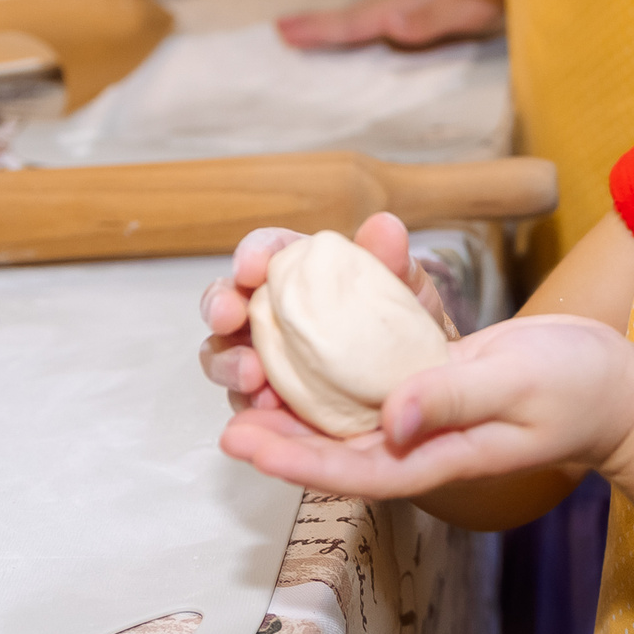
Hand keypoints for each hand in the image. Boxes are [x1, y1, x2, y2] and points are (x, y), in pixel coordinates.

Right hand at [197, 211, 458, 415]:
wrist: (414, 389)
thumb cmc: (403, 331)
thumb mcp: (407, 296)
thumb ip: (392, 262)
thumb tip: (385, 226)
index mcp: (300, 272)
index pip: (267, 251)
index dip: (254, 253)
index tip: (251, 266)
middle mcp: (270, 310)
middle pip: (225, 299)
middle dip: (218, 304)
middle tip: (228, 315)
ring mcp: (262, 356)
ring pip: (220, 354)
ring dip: (226, 361)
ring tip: (251, 376)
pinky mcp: (263, 399)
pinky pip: (241, 402)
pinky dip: (246, 403)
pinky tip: (267, 407)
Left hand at [218, 312, 633, 500]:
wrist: (614, 382)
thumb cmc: (577, 389)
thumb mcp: (519, 386)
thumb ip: (454, 398)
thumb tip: (390, 418)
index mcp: (435, 457)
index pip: (351, 470)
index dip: (292, 459)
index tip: (241, 440)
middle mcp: (417, 440)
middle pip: (332, 444)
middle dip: (276, 427)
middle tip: (226, 396)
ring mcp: (421, 410)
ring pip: (343, 406)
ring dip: (296, 386)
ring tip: (247, 361)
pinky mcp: (428, 377)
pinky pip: (370, 368)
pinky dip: (337, 346)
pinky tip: (304, 322)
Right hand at [278, 0, 504, 49]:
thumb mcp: (472, 4)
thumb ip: (433, 17)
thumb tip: (389, 24)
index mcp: (413, 3)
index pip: (359, 20)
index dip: (323, 30)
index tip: (284, 33)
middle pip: (360, 13)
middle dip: (322, 25)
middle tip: (283, 30)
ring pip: (376, 9)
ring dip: (346, 21)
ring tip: (313, 27)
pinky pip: (399, 10)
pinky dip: (378, 17)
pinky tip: (382, 21)